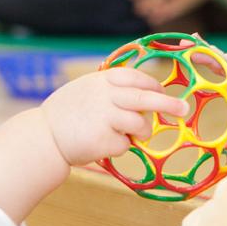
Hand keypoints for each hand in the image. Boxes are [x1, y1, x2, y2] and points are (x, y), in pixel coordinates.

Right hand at [40, 67, 188, 164]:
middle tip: (183, 110)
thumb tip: (147, 94)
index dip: (153, 86)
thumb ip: (111, 89)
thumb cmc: (66, 114)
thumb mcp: (85, 89)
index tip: (163, 93)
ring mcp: (106, 117)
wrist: (42, 137)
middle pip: (146, 98)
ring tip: (127, 135)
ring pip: (140, 124)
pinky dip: (119, 147)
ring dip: (141, 132)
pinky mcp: (105, 140)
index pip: (136, 77)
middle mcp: (106, 96)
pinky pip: (126, 145)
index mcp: (102, 80)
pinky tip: (101, 144)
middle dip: (168, 105)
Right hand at [188, 41, 226, 137]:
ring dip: (203, 59)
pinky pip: (223, 72)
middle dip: (198, 52)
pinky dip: (211, 68)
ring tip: (183, 51)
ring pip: (219, 64)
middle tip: (178, 45)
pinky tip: (201, 70)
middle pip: (215, 59)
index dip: (206, 56)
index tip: (191, 49)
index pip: (222, 61)